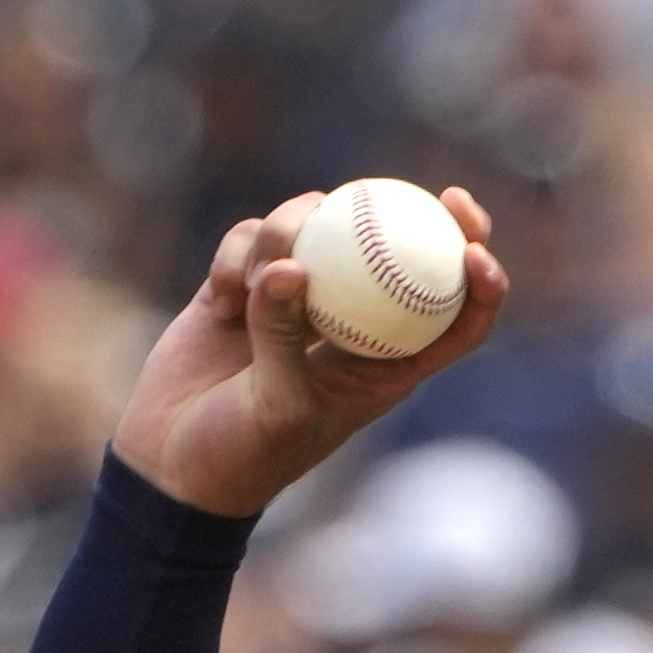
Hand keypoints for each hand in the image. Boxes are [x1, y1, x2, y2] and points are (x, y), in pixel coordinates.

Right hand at [111, 188, 507, 518]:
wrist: (174, 461)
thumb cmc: (245, 453)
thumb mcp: (277, 406)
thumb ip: (284, 337)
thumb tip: (291, 265)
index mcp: (385, 366)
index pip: (452, 320)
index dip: (479, 282)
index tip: (477, 247)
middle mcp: (350, 324)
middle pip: (396, 254)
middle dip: (416, 213)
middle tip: (411, 191)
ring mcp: (297, 299)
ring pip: (317, 231)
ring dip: (289, 232)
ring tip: (261, 273)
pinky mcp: (244, 285)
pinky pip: (250, 241)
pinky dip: (238, 254)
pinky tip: (222, 293)